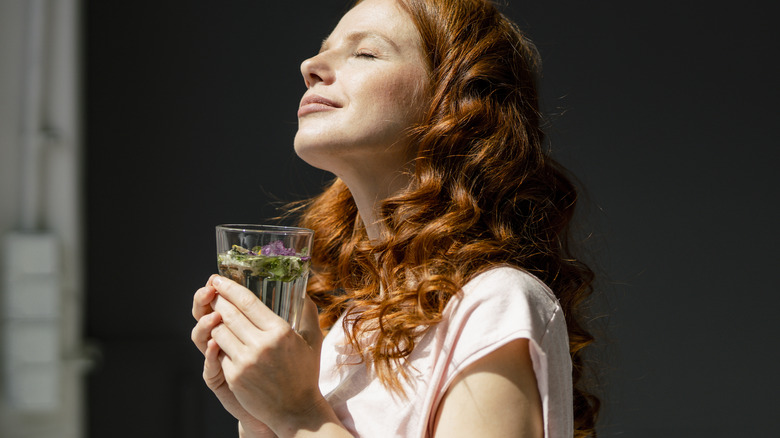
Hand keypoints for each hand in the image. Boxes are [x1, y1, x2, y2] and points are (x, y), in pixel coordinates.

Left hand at [206, 275, 326, 434]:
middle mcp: (261, 345)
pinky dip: (219, 345)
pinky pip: (218, 353)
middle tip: (213, 293)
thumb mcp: (312, 340)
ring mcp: (246, 362)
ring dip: (215, 323)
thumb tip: (303, 292)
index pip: (247, 302)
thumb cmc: (305, 373)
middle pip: (228, 314)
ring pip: (218, 332)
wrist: (296, 410)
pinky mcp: (234, 377)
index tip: (219, 279)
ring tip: (217, 317)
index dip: (229, 287)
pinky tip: (222, 341)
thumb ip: (308, 313)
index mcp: (280, 331)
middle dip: (217, 301)